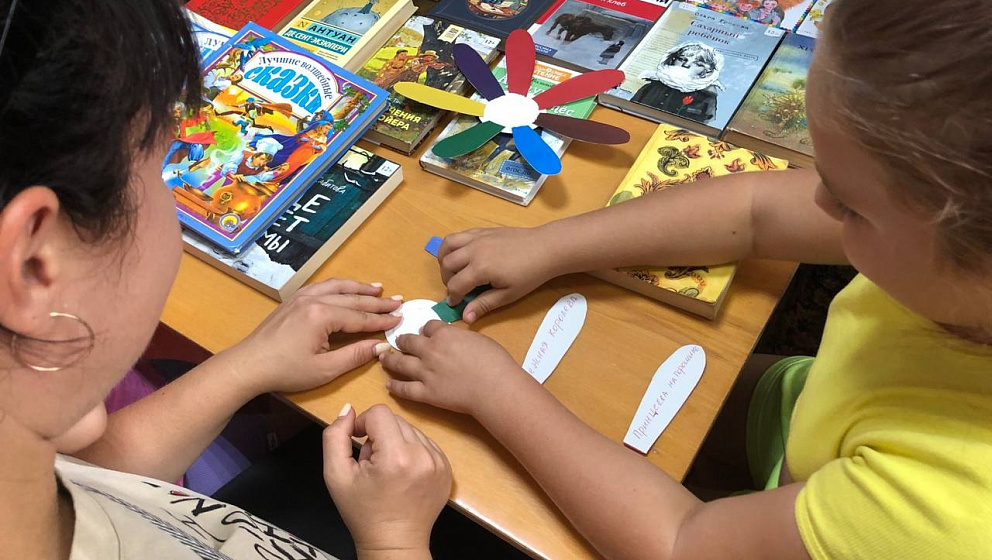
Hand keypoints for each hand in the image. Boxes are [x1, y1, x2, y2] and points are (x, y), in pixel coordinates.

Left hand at [219, 278, 401, 394]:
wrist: (248, 365)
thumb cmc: (286, 371)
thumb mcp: (325, 369)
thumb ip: (355, 355)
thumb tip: (381, 346)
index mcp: (322, 316)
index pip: (360, 317)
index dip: (381, 320)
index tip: (400, 319)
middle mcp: (313, 300)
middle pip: (352, 299)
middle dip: (376, 301)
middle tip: (398, 301)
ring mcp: (301, 297)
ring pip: (337, 286)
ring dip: (359, 288)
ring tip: (378, 289)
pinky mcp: (293, 300)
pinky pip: (322, 286)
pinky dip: (339, 286)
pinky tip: (346, 289)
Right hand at [323, 404, 450, 556]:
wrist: (395, 543)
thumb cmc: (363, 512)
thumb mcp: (335, 475)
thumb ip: (335, 437)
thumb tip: (348, 410)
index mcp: (397, 456)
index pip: (379, 413)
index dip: (362, 424)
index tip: (357, 443)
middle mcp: (423, 455)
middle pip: (395, 420)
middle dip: (379, 436)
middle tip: (371, 464)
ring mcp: (439, 462)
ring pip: (410, 430)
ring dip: (395, 442)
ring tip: (387, 470)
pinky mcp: (447, 468)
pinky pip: (425, 443)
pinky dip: (412, 451)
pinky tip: (403, 473)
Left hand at [380, 321, 528, 415]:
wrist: (494, 387)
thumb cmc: (495, 361)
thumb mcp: (478, 338)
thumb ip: (460, 337)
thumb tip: (454, 339)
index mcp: (444, 334)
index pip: (428, 326)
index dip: (425, 329)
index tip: (424, 332)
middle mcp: (429, 350)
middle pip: (408, 341)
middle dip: (402, 341)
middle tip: (398, 342)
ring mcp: (425, 372)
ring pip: (400, 363)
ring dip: (389, 360)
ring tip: (383, 358)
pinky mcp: (426, 393)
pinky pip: (405, 389)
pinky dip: (395, 387)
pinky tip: (389, 386)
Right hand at [438, 227, 556, 322]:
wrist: (545, 248)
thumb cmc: (529, 274)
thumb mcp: (508, 294)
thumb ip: (484, 304)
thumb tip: (465, 318)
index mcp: (480, 268)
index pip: (455, 285)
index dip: (453, 297)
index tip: (455, 303)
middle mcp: (473, 250)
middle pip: (447, 264)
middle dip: (447, 279)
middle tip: (456, 288)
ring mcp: (476, 238)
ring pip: (447, 245)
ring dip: (444, 259)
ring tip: (452, 270)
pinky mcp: (481, 230)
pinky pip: (458, 235)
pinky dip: (453, 245)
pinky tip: (462, 255)